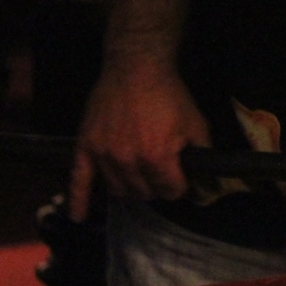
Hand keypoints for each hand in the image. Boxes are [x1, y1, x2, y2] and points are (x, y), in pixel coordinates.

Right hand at [68, 62, 210, 221]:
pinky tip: (77, 216)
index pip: (170, 190)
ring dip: (131, 189)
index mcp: (158, 156)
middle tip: (161, 175)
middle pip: (144, 193)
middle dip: (157, 187)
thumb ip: (202, 153)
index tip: (181, 180)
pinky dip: (78, 200)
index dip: (179, 186)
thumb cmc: (170, 96)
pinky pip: (78, 180)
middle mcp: (128, 161)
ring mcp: (104, 155)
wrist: (137, 70)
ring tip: (139, 178)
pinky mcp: (85, 147)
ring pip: (119, 190)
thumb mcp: (196, 123)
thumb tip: (208, 180)